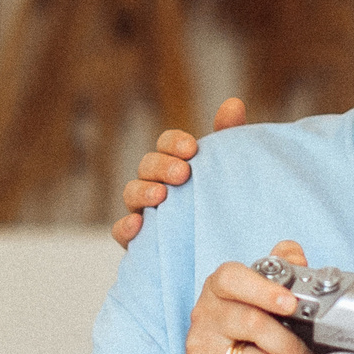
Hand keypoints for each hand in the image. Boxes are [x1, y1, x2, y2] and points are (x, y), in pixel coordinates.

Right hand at [111, 97, 247, 247]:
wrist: (223, 250)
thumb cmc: (224, 204)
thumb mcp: (230, 172)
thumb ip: (229, 139)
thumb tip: (233, 103)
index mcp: (176, 163)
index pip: (167, 144)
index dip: (174, 143)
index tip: (192, 149)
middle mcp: (156, 184)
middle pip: (147, 165)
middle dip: (161, 166)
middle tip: (182, 174)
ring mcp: (144, 211)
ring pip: (130, 193)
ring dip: (142, 191)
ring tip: (161, 196)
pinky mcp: (139, 241)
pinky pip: (121, 232)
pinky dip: (125, 227)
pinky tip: (138, 226)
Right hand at [182, 239, 314, 353]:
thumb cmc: (239, 334)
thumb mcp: (256, 299)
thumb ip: (278, 270)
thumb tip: (297, 256)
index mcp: (219, 288)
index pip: (232, 278)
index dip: (263, 289)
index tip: (291, 303)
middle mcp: (204, 316)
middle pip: (252, 324)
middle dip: (290, 345)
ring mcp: (200, 351)